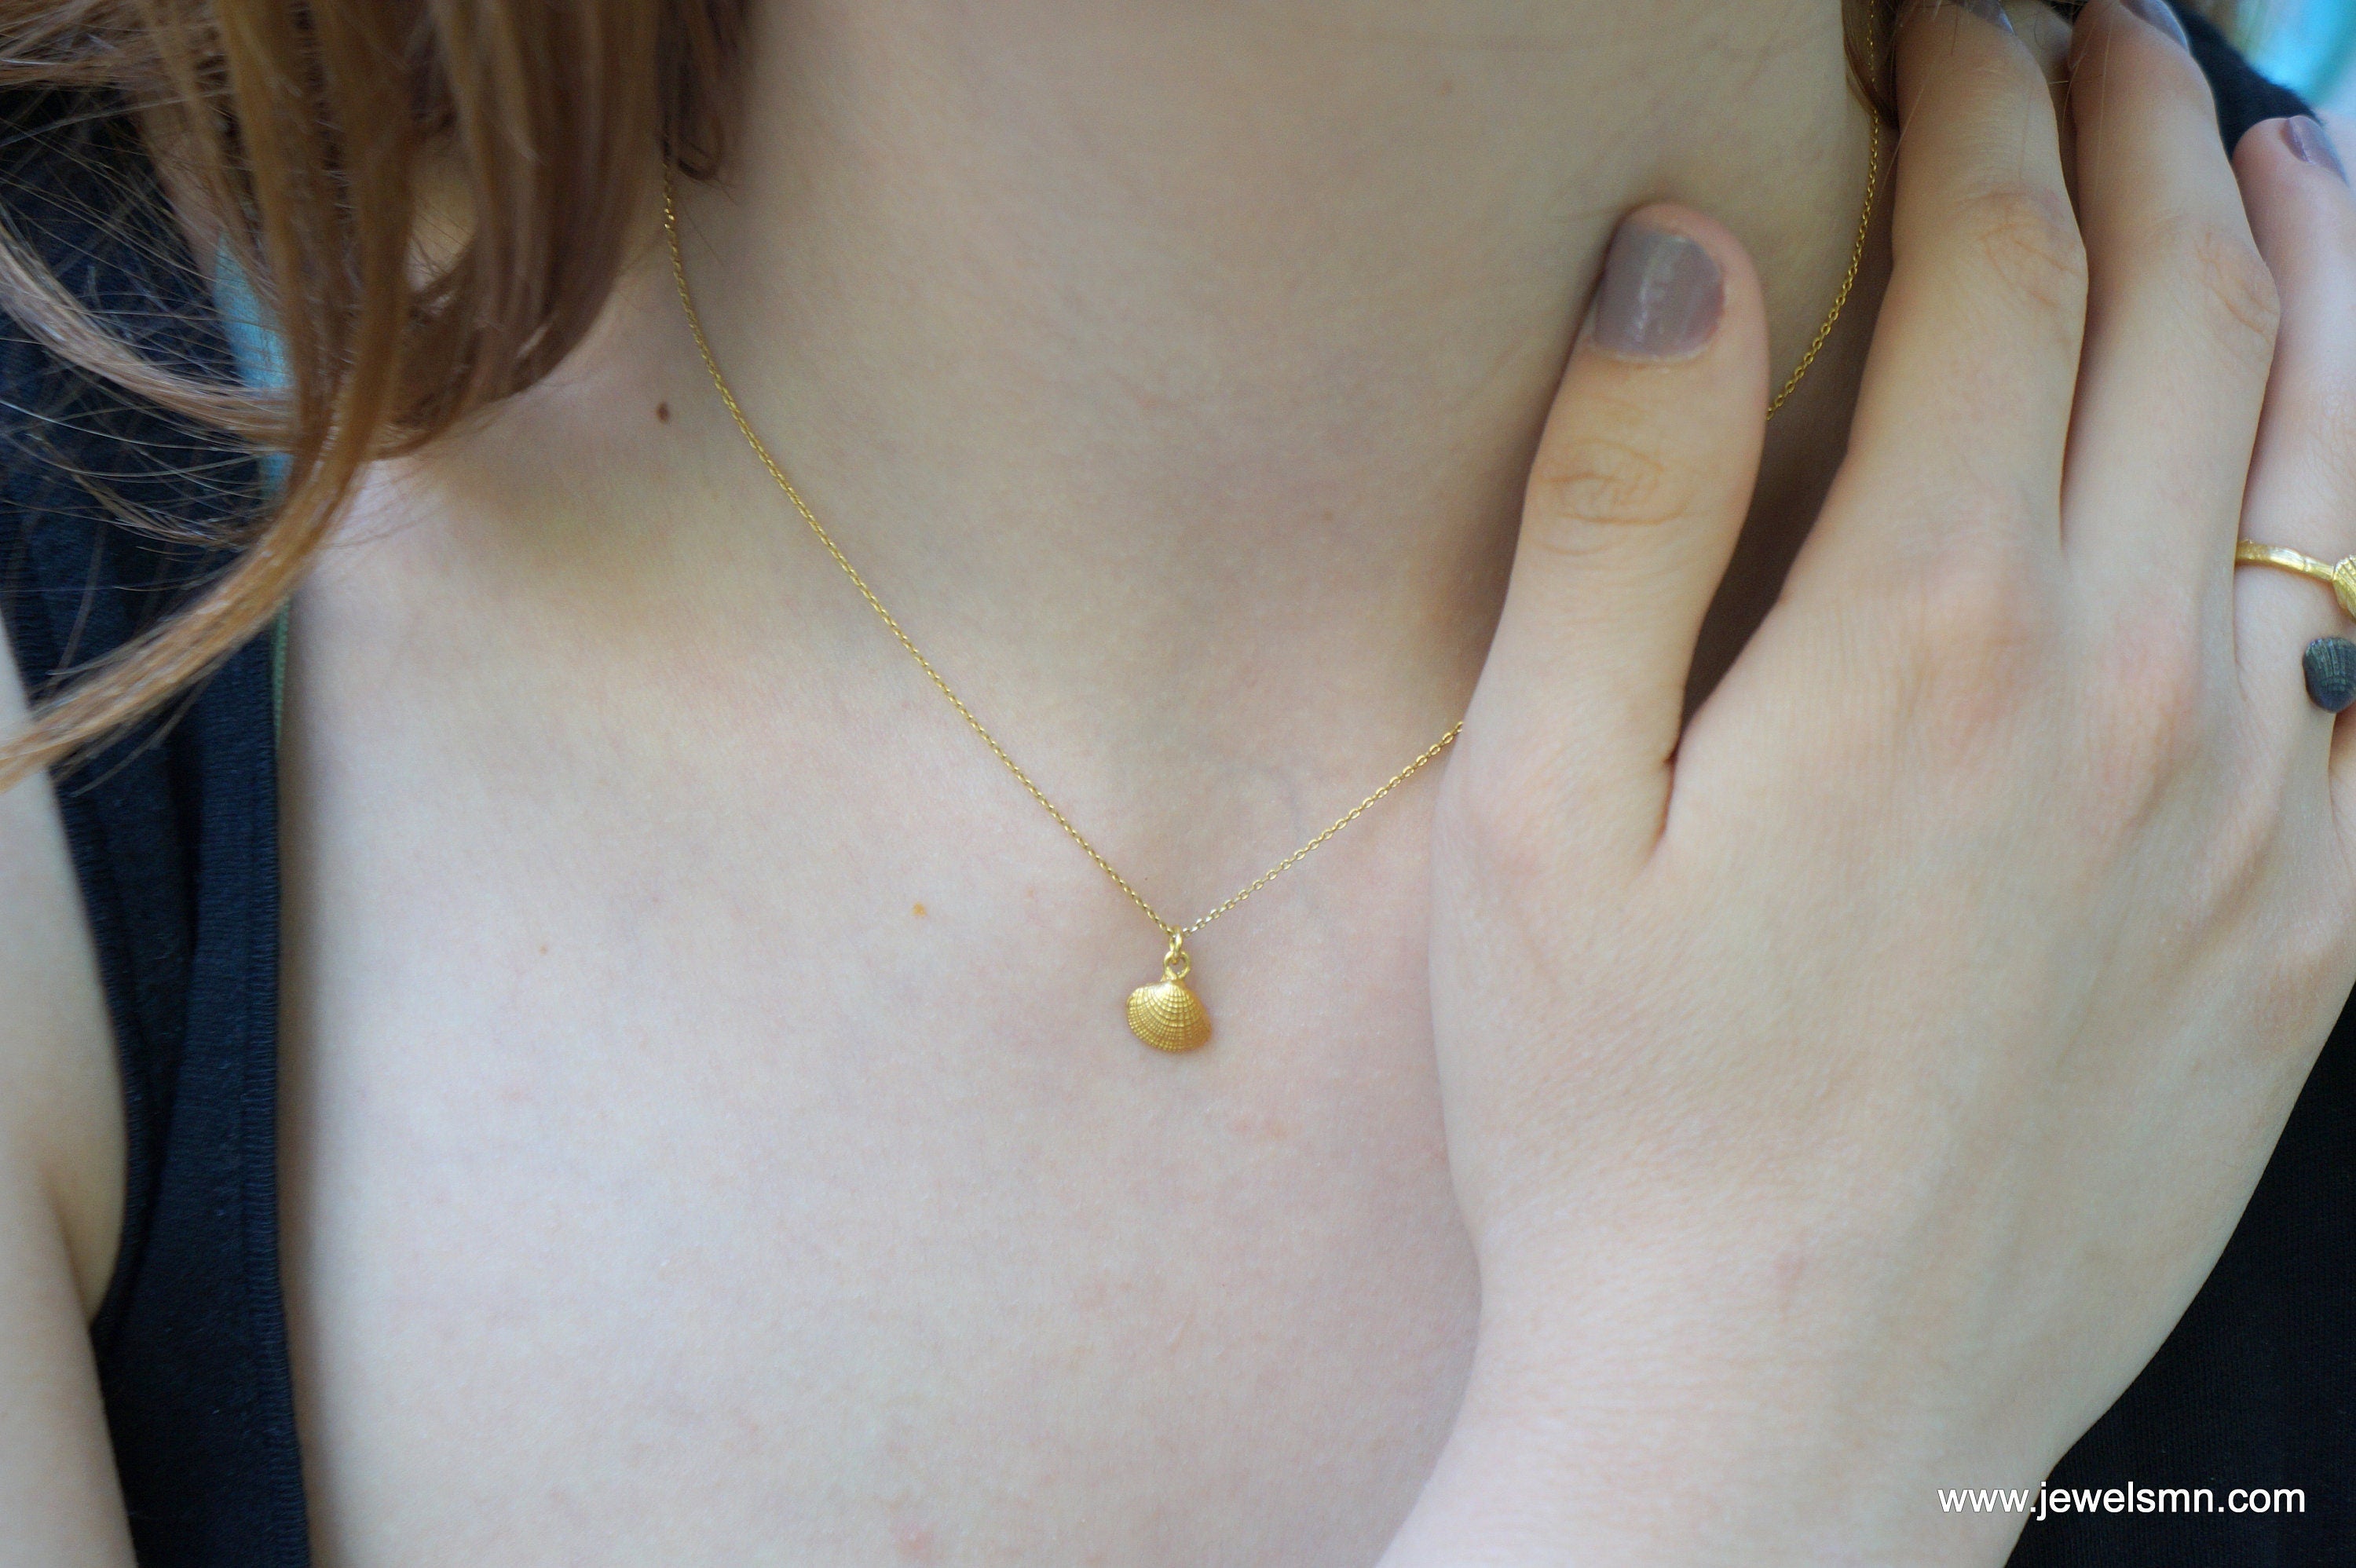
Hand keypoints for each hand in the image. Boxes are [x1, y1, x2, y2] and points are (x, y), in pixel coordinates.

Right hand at [1391, 3, 2355, 1562]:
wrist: (1777, 1408)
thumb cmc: (1608, 1114)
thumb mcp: (1529, 804)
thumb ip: (1620, 503)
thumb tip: (1682, 246)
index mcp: (1929, 631)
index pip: (1996, 265)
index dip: (1973, 101)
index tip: (1942, 19)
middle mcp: (2136, 686)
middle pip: (2190, 313)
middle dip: (2143, 125)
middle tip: (2098, 30)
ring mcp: (2259, 812)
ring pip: (2339, 450)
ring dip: (2310, 263)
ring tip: (2275, 151)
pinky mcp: (2313, 936)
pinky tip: (2330, 470)